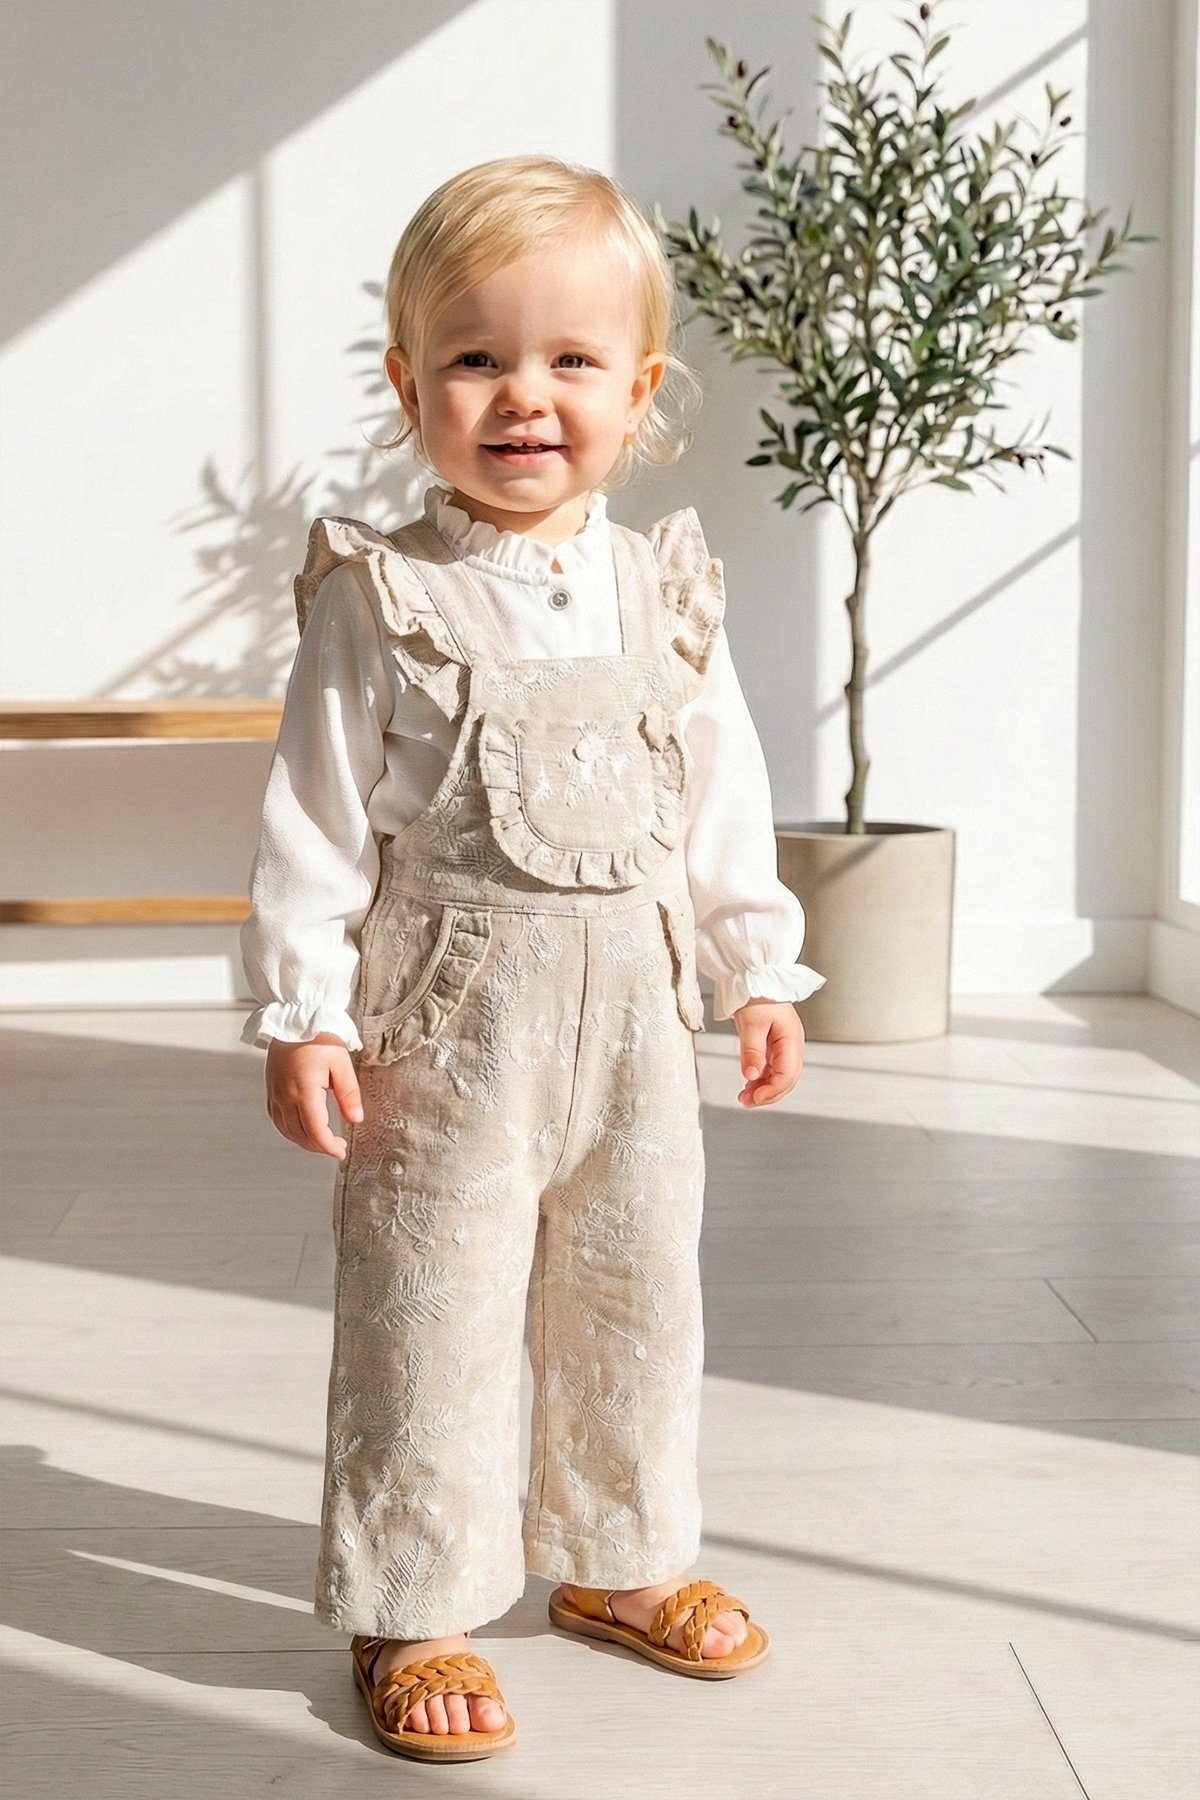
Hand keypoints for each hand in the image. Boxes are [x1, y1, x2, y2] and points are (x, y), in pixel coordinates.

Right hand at [264, 1032, 363, 1158]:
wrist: (295, 1019)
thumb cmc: (319, 1037)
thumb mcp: (341, 1063)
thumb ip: (349, 1094)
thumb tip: (355, 1120)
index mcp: (304, 1090)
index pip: (315, 1130)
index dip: (328, 1146)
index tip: (341, 1152)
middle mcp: (285, 1096)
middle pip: (300, 1134)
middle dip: (319, 1146)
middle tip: (336, 1148)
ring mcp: (275, 1094)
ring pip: (287, 1130)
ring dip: (305, 1141)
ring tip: (323, 1142)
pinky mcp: (271, 1090)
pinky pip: (278, 1120)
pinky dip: (291, 1131)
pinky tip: (303, 1130)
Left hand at [732, 999, 805, 1106]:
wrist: (755, 979)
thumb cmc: (757, 995)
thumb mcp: (751, 1024)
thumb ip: (752, 1051)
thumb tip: (750, 1075)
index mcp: (792, 1040)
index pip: (788, 1074)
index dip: (772, 1090)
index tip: (754, 1097)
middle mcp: (792, 1046)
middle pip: (786, 1080)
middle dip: (768, 1094)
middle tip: (746, 1102)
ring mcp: (784, 1047)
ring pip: (779, 1077)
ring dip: (763, 1089)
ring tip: (744, 1098)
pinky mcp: (774, 1046)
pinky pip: (771, 1069)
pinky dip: (760, 1080)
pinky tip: (748, 1085)